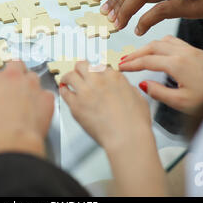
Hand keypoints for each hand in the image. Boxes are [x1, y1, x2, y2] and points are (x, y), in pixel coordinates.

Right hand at [0, 61, 54, 159]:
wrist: (9, 144)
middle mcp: (11, 77)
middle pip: (15, 65)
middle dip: (15, 73)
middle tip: (13, 88)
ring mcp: (31, 85)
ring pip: (33, 77)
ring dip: (30, 86)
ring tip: (26, 101)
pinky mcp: (46, 97)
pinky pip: (46, 95)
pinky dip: (43, 102)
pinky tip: (37, 112)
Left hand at [60, 62, 165, 195]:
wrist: (126, 137)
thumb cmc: (134, 123)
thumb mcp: (139, 98)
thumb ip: (128, 89)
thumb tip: (124, 89)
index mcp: (114, 77)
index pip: (100, 66)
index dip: (96, 71)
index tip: (95, 74)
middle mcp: (98, 81)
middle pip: (82, 65)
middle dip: (80, 68)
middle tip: (78, 72)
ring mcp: (85, 92)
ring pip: (70, 75)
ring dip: (68, 77)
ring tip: (67, 80)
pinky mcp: (76, 105)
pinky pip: (64, 92)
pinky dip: (64, 90)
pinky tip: (64, 91)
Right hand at [119, 36, 202, 111]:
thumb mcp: (182, 102)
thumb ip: (159, 92)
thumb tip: (143, 85)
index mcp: (178, 64)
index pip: (147, 61)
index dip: (131, 64)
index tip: (121, 67)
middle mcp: (184, 53)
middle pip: (152, 46)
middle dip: (135, 53)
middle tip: (124, 60)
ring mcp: (192, 50)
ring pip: (163, 41)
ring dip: (147, 46)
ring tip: (138, 55)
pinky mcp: (198, 52)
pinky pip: (174, 41)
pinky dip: (160, 44)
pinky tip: (159, 51)